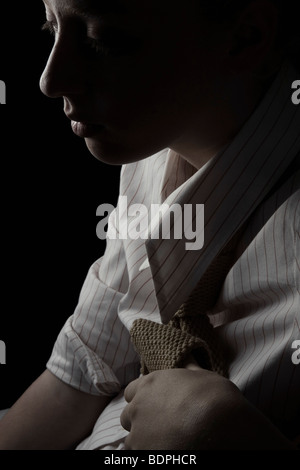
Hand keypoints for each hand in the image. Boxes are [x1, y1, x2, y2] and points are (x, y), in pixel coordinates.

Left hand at [120, 368, 293, 449]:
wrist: (219, 426)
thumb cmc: (213, 396)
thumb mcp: (202, 375)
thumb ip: (188, 371)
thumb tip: (188, 361)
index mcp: (149, 384)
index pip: (131, 392)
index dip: (142, 399)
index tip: (156, 405)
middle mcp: (138, 408)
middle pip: (128, 416)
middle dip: (141, 420)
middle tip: (162, 426)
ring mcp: (138, 434)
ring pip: (134, 439)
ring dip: (146, 440)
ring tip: (168, 442)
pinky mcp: (144, 455)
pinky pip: (141, 455)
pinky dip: (152, 454)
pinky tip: (169, 451)